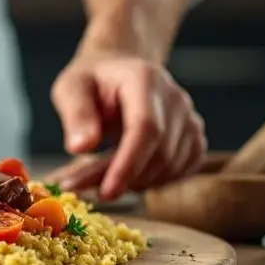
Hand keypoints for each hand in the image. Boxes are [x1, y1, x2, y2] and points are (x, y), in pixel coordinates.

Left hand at [48, 48, 204, 199]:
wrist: (118, 72)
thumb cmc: (92, 82)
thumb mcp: (71, 88)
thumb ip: (76, 114)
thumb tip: (80, 147)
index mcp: (144, 79)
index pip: (146, 127)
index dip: (129, 164)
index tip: (107, 191)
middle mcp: (175, 98)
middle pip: (160, 153)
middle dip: (123, 178)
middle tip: (81, 186)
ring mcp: (189, 119)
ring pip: (169, 167)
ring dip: (133, 182)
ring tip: (96, 175)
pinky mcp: (193, 138)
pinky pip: (177, 172)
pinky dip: (150, 181)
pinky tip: (125, 173)